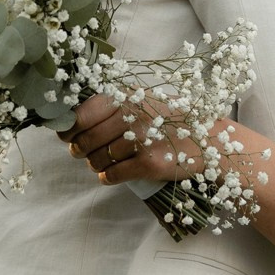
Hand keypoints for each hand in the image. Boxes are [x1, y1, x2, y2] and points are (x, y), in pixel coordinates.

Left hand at [60, 92, 195, 186]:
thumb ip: (111, 107)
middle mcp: (132, 116)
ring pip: (96, 160)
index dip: (68, 129)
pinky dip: (107, 177)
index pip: (81, 115)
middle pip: (85, 140)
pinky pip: (111, 175)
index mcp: (126, 97)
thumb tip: (71, 122)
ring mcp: (140, 141)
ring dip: (95, 164)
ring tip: (106, 161)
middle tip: (83, 152)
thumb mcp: (142, 101)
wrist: (206, 137)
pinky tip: (113, 172)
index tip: (68, 135)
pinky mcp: (148, 164)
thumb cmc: (168, 119)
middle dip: (79, 150)